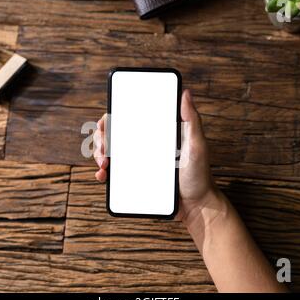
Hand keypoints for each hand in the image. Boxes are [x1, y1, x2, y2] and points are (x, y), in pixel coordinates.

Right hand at [93, 90, 225, 227]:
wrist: (196, 206)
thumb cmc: (200, 175)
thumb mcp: (197, 146)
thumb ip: (192, 120)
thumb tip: (186, 92)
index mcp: (157, 133)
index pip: (130, 119)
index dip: (112, 118)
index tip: (104, 123)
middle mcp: (145, 145)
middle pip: (114, 134)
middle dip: (101, 138)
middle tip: (103, 148)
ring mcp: (139, 162)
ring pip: (110, 153)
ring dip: (99, 154)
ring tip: (103, 163)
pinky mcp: (136, 179)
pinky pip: (115, 173)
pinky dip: (104, 172)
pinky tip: (103, 175)